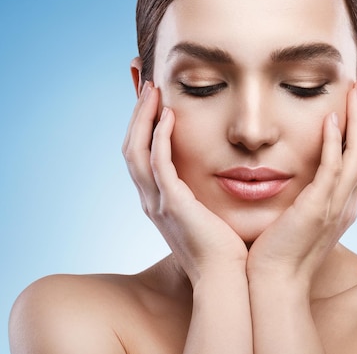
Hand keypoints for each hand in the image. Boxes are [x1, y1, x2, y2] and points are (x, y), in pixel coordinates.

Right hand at [122, 82, 247, 284]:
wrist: (226, 277)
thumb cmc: (222, 247)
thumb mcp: (205, 212)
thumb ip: (202, 191)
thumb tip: (217, 173)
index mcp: (157, 199)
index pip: (140, 152)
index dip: (140, 122)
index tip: (149, 94)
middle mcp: (150, 198)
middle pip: (130, 146)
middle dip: (136, 112)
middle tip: (143, 80)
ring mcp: (158, 202)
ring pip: (136, 151)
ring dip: (142, 118)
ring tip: (152, 89)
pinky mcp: (172, 204)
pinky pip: (159, 164)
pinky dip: (159, 138)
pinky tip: (169, 114)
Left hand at [247, 78, 356, 283]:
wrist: (273, 284)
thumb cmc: (277, 252)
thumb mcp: (297, 219)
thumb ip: (304, 196)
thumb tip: (296, 178)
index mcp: (342, 204)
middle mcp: (347, 203)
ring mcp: (336, 207)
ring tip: (355, 90)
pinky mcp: (318, 210)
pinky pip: (332, 170)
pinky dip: (334, 143)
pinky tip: (330, 119)